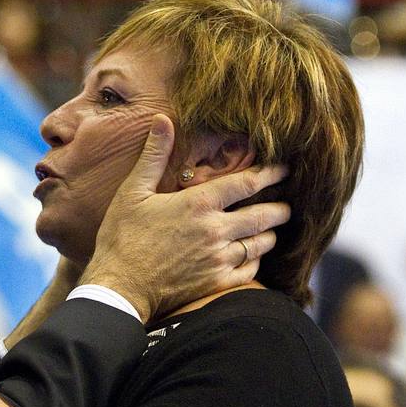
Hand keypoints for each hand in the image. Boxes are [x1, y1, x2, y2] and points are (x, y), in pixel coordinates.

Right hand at [80, 116, 289, 321]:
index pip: (247, 183)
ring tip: (271, 229)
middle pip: (264, 215)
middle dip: (280, 208)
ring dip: (270, 234)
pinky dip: (256, 261)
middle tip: (286, 204)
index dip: (270, 173)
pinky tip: (252, 255)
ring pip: (261, 244)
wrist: (119, 286)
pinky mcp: (216, 283)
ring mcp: (219, 259)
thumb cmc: (123, 237)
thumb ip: (154, 155)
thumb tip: (162, 120)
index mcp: (198, 204)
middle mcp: (215, 230)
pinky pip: (251, 271)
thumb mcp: (133, 191)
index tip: (284, 169)